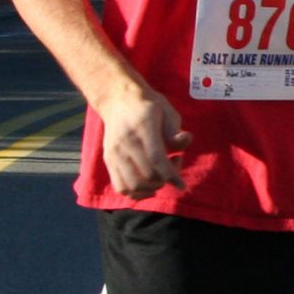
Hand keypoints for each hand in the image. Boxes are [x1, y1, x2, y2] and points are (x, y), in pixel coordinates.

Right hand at [97, 79, 188, 196]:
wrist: (118, 101)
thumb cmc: (149, 106)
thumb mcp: (167, 110)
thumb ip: (175, 129)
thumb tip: (184, 142)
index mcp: (142, 127)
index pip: (155, 158)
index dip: (170, 175)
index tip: (181, 185)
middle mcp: (124, 143)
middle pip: (145, 175)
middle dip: (165, 179)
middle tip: (175, 163)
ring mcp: (114, 154)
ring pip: (131, 185)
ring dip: (151, 188)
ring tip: (161, 175)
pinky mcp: (108, 161)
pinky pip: (120, 187)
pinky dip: (136, 193)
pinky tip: (149, 185)